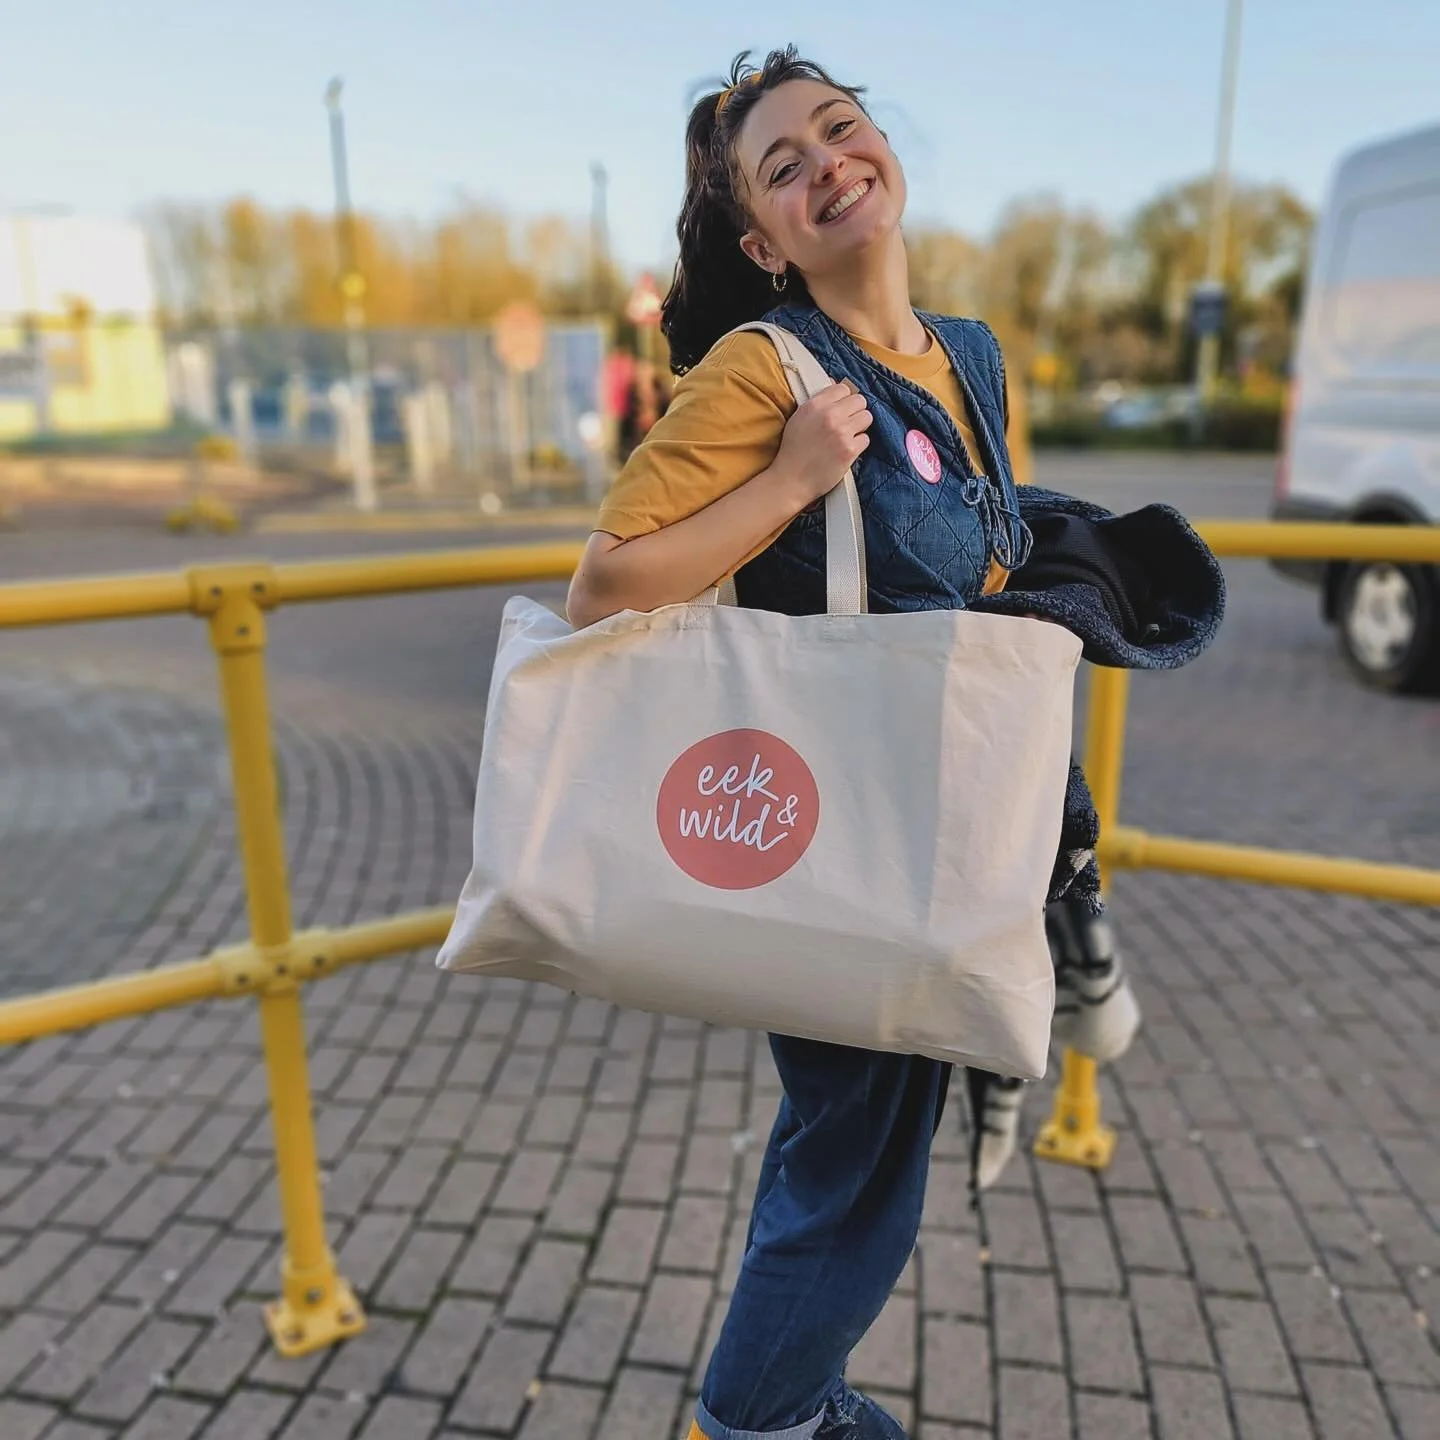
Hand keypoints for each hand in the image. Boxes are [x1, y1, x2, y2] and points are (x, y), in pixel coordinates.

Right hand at [771, 381, 871, 507]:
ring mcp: (841, 432)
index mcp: (814, 405)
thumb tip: (834, 384)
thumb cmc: (793, 451)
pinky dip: (858, 446)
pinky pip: (866, 439)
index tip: (842, 409)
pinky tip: (846, 451)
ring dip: (860, 427)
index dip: (844, 400)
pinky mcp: (849, 450)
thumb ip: (817, 402)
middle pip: (860, 401)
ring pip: (867, 417)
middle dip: (855, 412)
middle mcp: (829, 415)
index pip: (843, 388)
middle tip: (848, 423)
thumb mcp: (798, 419)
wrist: (791, 480)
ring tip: (848, 437)